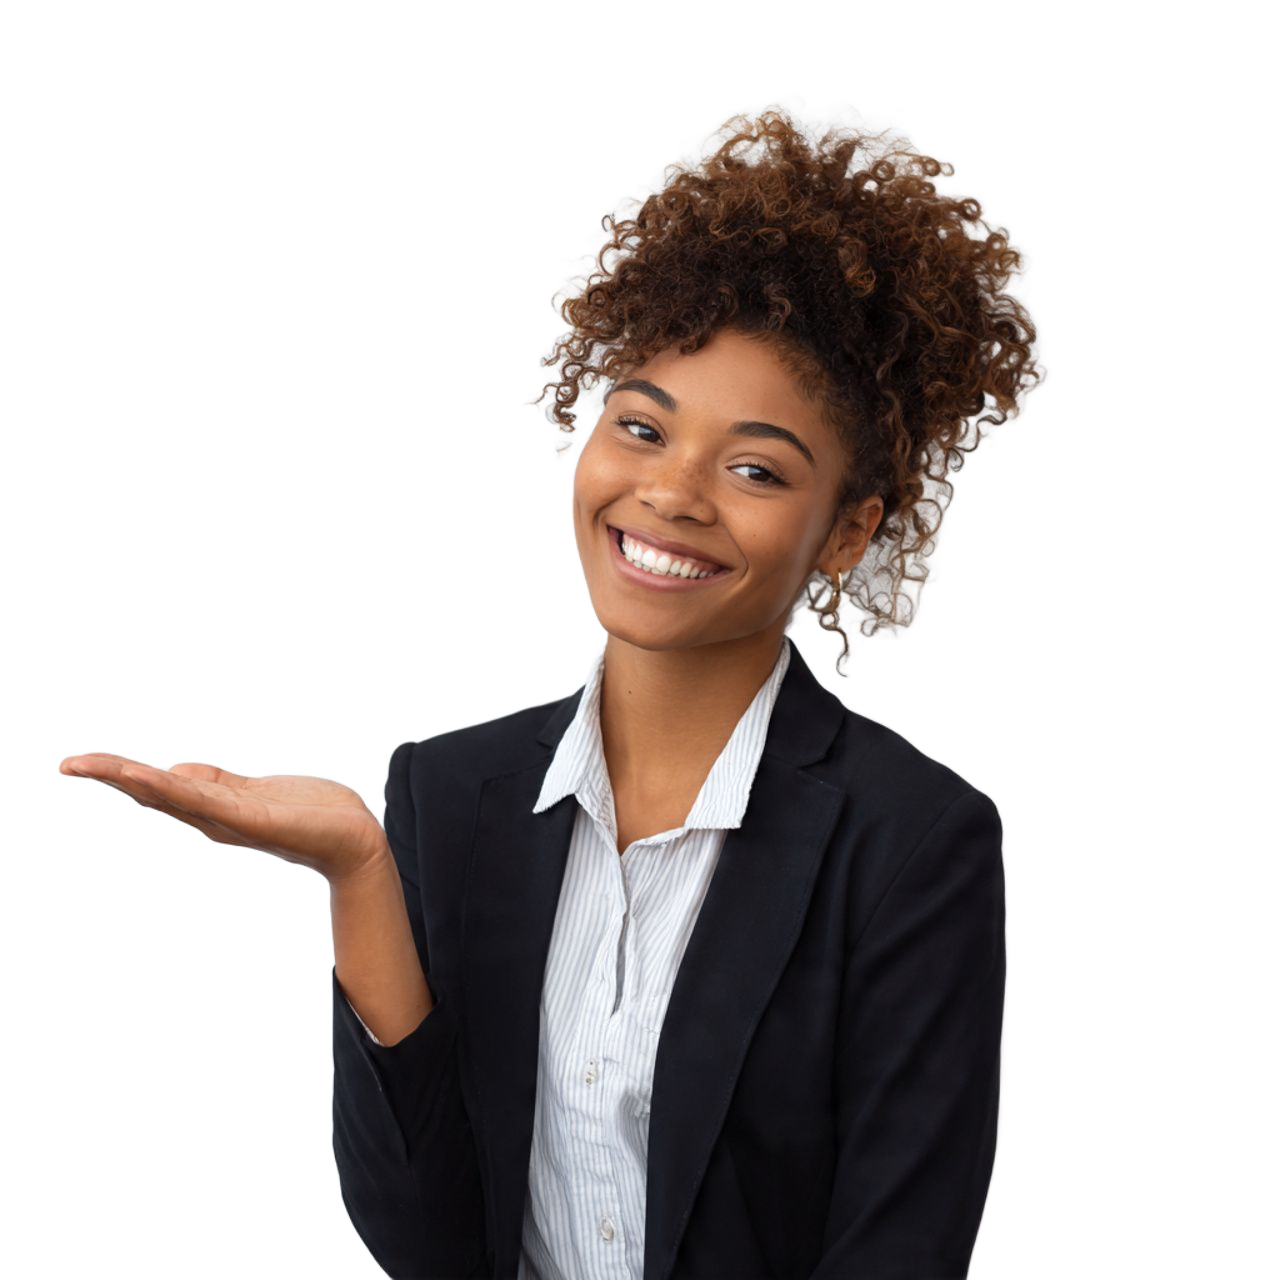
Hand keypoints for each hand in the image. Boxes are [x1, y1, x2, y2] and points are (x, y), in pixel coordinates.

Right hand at [56, 752, 389, 883]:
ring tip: (90, 765)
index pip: (158, 786)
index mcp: (214, 807)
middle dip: (110, 775)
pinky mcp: (251, 819)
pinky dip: (175, 788)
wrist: (358, 839)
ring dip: (131, 779)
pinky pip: (207, 800)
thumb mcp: (255, 791)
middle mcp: (213, 819)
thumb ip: (219, 784)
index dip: (121, 772)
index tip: (79, 762)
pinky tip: (151, 778)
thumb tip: (176, 773)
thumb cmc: (313, 813)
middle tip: (67, 763)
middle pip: (153, 792)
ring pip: (170, 795)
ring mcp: (229, 820)